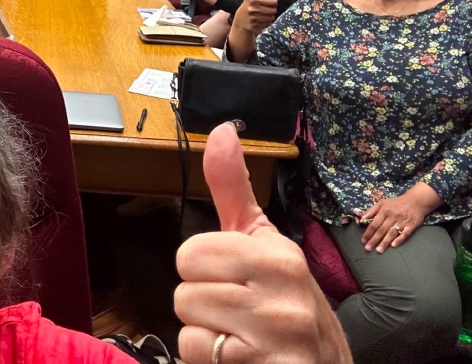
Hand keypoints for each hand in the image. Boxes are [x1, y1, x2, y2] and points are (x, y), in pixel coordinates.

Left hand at [175, 123, 352, 363]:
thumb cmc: (286, 305)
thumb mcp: (265, 244)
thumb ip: (234, 190)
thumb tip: (222, 131)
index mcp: (277, 253)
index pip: (191, 253)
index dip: (203, 271)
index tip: (234, 280)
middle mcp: (282, 289)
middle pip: (184, 289)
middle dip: (200, 303)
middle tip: (234, 312)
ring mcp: (277, 333)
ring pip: (187, 323)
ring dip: (204, 336)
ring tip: (238, 335)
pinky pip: (195, 353)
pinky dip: (208, 361)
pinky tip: (240, 358)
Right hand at [231, 0, 276, 34]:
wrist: (239, 21)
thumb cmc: (247, 5)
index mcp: (254, 0)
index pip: (274, 1)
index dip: (272, 2)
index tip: (267, 3)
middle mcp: (253, 9)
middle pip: (273, 10)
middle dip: (271, 10)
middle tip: (266, 9)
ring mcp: (254, 18)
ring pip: (272, 17)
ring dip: (270, 16)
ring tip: (264, 15)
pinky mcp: (254, 26)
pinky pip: (268, 24)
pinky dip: (267, 23)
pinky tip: (261, 20)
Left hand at [358, 186, 438, 252]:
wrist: (416, 201)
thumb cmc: (396, 203)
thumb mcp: (382, 203)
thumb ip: (371, 210)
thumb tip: (361, 219)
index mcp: (384, 211)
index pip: (374, 224)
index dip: (368, 233)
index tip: (363, 241)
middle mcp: (392, 217)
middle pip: (382, 230)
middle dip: (374, 240)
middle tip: (368, 248)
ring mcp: (402, 221)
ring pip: (392, 233)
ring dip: (385, 242)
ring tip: (379, 250)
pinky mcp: (411, 225)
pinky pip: (405, 234)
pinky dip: (399, 239)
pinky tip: (393, 245)